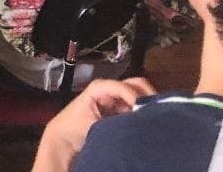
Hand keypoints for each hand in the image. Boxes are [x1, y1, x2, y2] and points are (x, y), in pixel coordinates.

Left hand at [35, 78, 154, 170]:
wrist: (64, 138)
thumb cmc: (73, 128)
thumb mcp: (94, 125)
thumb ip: (115, 122)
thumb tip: (137, 121)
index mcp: (99, 87)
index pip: (123, 87)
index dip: (135, 97)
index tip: (144, 112)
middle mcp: (109, 89)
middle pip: (135, 84)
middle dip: (147, 96)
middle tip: (158, 111)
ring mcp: (115, 98)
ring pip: (138, 95)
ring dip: (147, 104)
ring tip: (156, 117)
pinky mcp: (120, 109)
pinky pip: (136, 107)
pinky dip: (143, 112)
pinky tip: (149, 122)